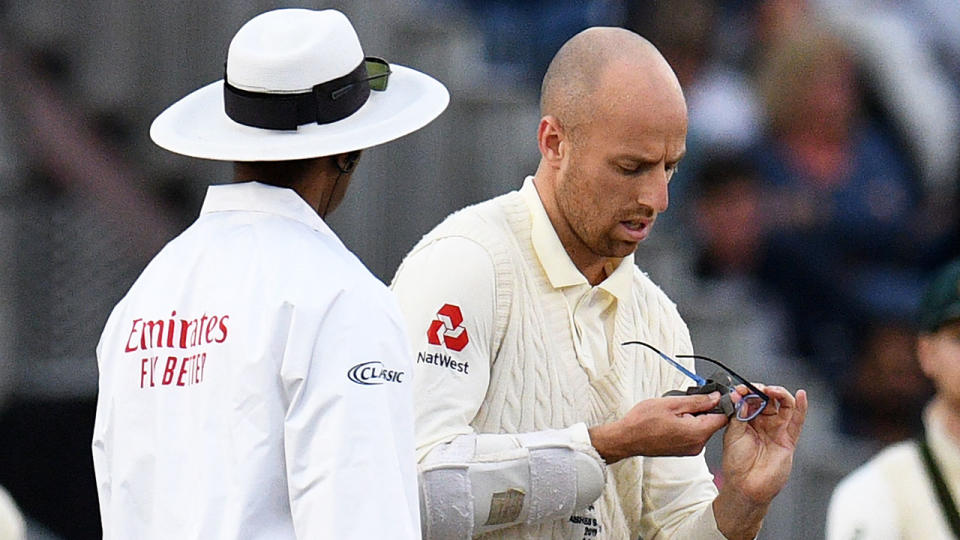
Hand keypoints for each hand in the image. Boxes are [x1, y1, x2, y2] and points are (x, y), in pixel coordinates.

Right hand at [588, 392, 729, 463]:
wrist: (627, 438)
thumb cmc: (643, 422)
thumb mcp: (672, 403)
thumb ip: (698, 401)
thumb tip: (715, 398)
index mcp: (697, 432)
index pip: (723, 417)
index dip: (720, 404)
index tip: (713, 396)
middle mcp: (697, 444)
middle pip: (713, 422)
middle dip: (704, 410)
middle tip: (685, 402)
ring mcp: (690, 449)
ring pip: (702, 428)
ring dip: (693, 417)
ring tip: (674, 412)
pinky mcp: (683, 450)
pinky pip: (693, 434)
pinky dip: (687, 425)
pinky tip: (672, 420)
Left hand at [714, 385, 807, 539]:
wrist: (746, 485)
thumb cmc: (737, 463)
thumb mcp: (732, 433)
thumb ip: (737, 414)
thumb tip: (738, 396)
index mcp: (747, 420)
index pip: (751, 399)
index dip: (747, 391)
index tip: (740, 389)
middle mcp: (763, 423)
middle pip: (768, 400)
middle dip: (762, 390)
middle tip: (756, 389)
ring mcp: (776, 430)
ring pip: (783, 406)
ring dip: (779, 394)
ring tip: (772, 390)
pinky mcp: (788, 439)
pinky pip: (797, 421)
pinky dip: (801, 407)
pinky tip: (801, 395)